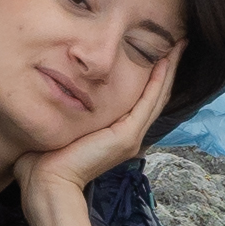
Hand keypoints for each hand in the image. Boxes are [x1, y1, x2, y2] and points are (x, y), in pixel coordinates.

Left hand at [18, 56, 178, 225]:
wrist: (47, 182)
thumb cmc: (45, 161)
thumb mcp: (63, 127)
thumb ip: (69, 111)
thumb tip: (56, 90)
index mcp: (116, 135)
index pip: (141, 99)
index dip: (153, 75)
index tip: (158, 51)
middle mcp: (129, 134)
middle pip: (155, 95)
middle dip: (167, 67)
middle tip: (178, 42)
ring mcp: (130, 136)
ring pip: (157, 96)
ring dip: (168, 70)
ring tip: (178, 46)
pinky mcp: (126, 135)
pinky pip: (147, 102)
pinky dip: (157, 81)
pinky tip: (163, 62)